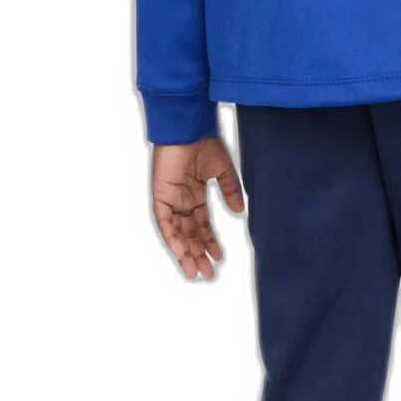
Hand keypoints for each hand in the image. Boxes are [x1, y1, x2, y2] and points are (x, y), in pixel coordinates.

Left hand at [151, 136, 245, 278]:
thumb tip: (239, 211)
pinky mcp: (161, 195)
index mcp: (194, 193)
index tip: (217, 256)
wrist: (189, 127)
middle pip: (189, 232)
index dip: (209, 240)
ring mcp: (170, 198)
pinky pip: (165, 222)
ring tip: (194, 270)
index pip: (201, 223)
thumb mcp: (222, 170)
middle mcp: (181, 198)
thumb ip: (230, 190)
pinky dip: (173, 238)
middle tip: (206, 273)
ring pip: (176, 232)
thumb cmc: (203, 142)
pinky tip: (181, 253)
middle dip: (198, 252)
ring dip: (185, 252)